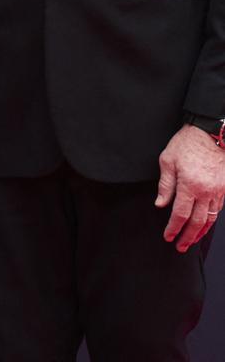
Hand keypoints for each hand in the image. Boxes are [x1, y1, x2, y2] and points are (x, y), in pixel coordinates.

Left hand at [156, 124, 224, 251]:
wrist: (209, 132)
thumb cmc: (187, 143)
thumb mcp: (168, 160)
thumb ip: (165, 185)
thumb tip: (160, 204)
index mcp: (189, 185)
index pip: (180, 214)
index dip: (174, 228)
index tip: (168, 236)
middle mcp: (206, 191)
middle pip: (197, 222)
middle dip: (187, 237)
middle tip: (180, 247)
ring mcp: (218, 191)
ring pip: (210, 219)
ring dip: (201, 233)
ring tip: (192, 241)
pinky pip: (218, 210)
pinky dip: (211, 221)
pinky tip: (205, 225)